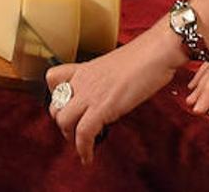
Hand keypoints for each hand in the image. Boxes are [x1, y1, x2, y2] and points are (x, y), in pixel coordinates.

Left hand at [45, 23, 185, 164]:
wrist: (156, 52)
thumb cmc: (144, 57)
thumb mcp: (115, 66)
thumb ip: (105, 81)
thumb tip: (110, 95)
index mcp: (85, 69)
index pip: (52, 79)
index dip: (56, 96)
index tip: (68, 108)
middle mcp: (83, 81)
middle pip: (55, 107)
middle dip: (64, 124)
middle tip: (78, 132)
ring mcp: (91, 93)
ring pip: (63, 121)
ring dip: (71, 138)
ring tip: (83, 145)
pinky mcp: (103, 107)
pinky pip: (83, 133)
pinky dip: (83, 149)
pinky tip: (89, 156)